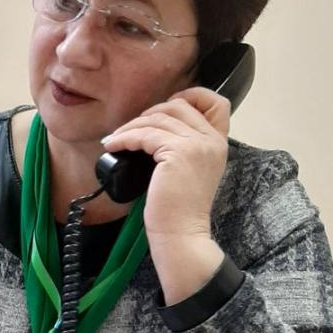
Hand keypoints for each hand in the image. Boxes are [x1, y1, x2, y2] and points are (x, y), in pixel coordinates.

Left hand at [101, 87, 229, 303]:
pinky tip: (113, 146)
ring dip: (131, 126)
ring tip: (115, 139)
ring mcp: (196, 145)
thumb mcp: (190, 172)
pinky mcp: (177, 153)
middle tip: (131, 130)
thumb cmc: (179, 210)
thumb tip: (155, 128)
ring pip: (158, 118)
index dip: (191, 97)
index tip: (165, 110)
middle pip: (179, 105)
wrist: (181, 234)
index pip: (216, 103)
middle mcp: (211, 141)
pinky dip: (125, 137)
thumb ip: (185, 148)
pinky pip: (145, 134)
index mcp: (218, 144)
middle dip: (150, 113)